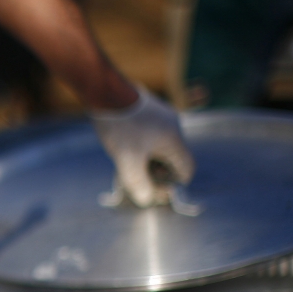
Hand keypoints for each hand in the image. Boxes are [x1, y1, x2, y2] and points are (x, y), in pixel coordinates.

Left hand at [90, 86, 194, 207]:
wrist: (106, 92)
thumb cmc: (120, 127)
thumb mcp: (127, 159)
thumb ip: (137, 181)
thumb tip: (146, 198)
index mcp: (174, 141)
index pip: (186, 170)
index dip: (173, 184)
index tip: (154, 188)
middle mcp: (174, 127)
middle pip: (173, 159)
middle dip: (157, 172)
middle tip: (136, 176)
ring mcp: (163, 116)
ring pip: (161, 147)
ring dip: (148, 158)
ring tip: (127, 161)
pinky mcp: (149, 110)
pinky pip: (152, 135)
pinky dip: (142, 145)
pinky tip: (124, 146)